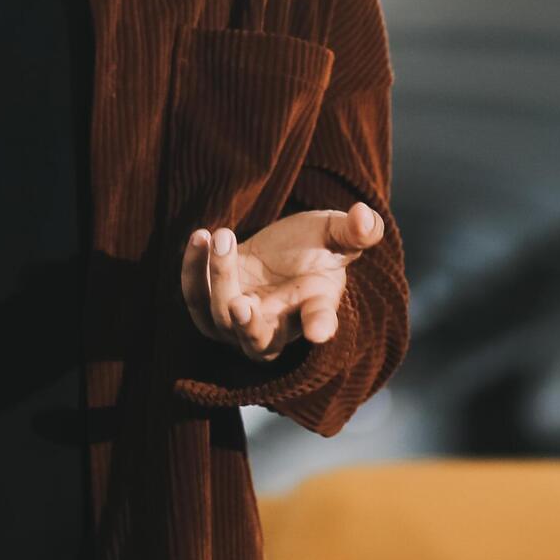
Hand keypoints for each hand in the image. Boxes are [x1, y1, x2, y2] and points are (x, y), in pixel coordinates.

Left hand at [181, 204, 386, 362]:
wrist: (283, 247)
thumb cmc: (315, 245)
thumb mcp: (337, 233)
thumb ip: (356, 230)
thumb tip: (366, 218)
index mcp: (316, 310)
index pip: (319, 323)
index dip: (320, 327)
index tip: (318, 330)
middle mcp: (277, 326)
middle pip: (257, 342)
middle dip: (247, 328)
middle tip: (240, 303)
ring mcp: (241, 320)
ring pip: (220, 319)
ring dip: (218, 279)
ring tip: (222, 235)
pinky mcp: (212, 303)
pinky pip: (195, 297)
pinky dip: (193, 270)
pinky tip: (200, 236)